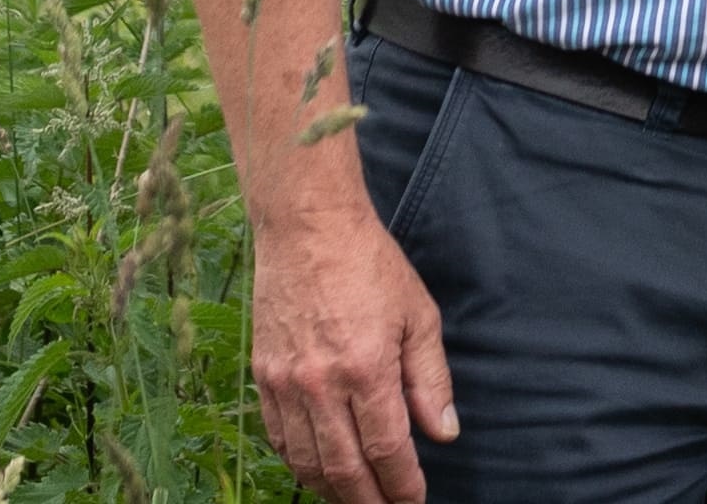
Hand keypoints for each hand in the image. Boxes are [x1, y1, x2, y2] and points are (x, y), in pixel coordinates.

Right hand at [244, 199, 458, 503]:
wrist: (308, 229)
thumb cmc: (371, 266)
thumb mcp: (418, 315)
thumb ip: (431, 379)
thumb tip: (442, 433)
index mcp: (367, 368)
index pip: (386, 449)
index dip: (401, 485)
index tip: (414, 501)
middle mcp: (322, 384)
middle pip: (344, 468)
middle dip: (368, 500)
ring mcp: (287, 383)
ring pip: (307, 462)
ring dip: (333, 490)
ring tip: (356, 498)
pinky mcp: (263, 376)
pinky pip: (279, 438)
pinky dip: (299, 464)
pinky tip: (318, 470)